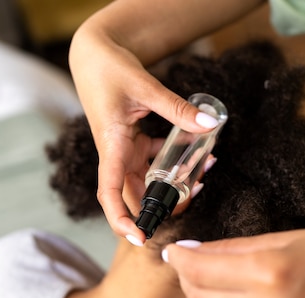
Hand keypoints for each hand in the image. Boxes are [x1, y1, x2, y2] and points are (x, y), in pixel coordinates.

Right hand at [69, 18, 216, 243]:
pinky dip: (175, 162)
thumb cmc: (109, 69)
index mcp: (111, 146)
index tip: (138, 237)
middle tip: (197, 194)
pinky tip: (198, 153)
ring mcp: (125, 151)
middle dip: (165, 204)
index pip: (109, 192)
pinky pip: (155, 162)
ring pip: (149, 181)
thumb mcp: (145, 86)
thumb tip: (210, 124)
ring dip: (174, 183)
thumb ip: (177, 108)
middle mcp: (116, 155)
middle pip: (135, 195)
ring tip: (204, 171)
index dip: (121, 219)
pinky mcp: (134, 144)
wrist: (94, 54)